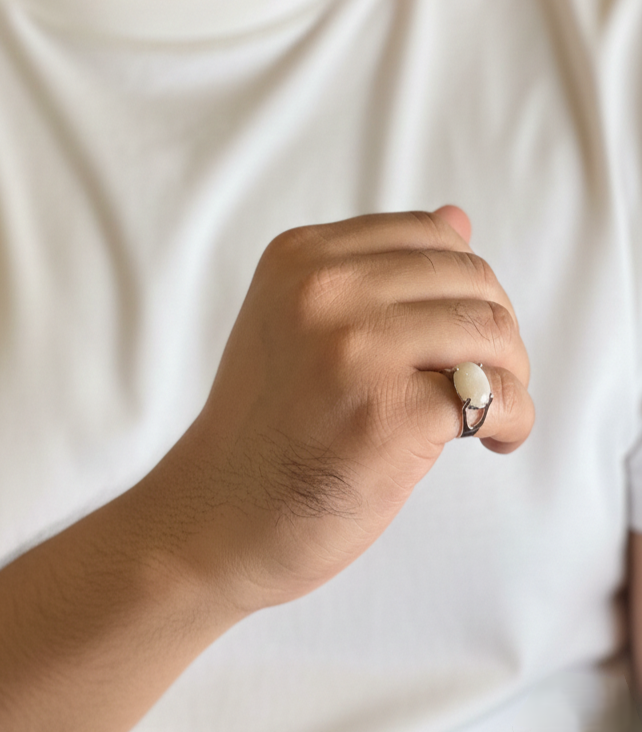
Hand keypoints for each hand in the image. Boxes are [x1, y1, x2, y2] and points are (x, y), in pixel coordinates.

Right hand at [137, 208, 533, 617]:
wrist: (218, 513)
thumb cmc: (267, 424)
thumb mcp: (297, 322)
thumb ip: (374, 270)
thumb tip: (460, 218)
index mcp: (299, 257)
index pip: (429, 233)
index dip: (464, 284)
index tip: (458, 332)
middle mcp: (323, 290)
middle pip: (469, 277)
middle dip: (495, 330)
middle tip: (485, 378)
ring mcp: (354, 349)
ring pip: (490, 329)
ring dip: (510, 374)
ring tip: (490, 411)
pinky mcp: (389, 413)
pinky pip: (496, 394)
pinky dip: (513, 419)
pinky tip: (492, 440)